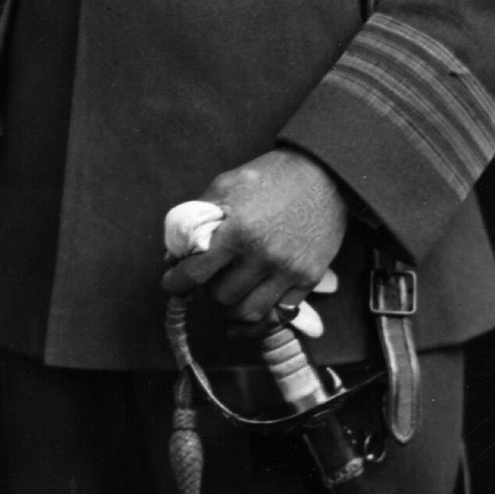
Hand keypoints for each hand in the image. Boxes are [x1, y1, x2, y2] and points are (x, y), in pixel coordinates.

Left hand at [160, 149, 347, 328]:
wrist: (324, 174)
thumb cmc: (271, 176)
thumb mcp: (226, 185)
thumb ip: (197, 217)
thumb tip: (174, 254)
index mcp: (238, 230)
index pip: (196, 272)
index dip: (176, 282)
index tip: (170, 283)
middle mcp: (263, 255)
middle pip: (221, 296)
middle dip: (207, 290)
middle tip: (208, 278)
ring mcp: (288, 270)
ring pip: (248, 312)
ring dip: (232, 308)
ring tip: (228, 294)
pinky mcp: (308, 278)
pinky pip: (279, 315)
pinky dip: (260, 319)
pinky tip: (249, 308)